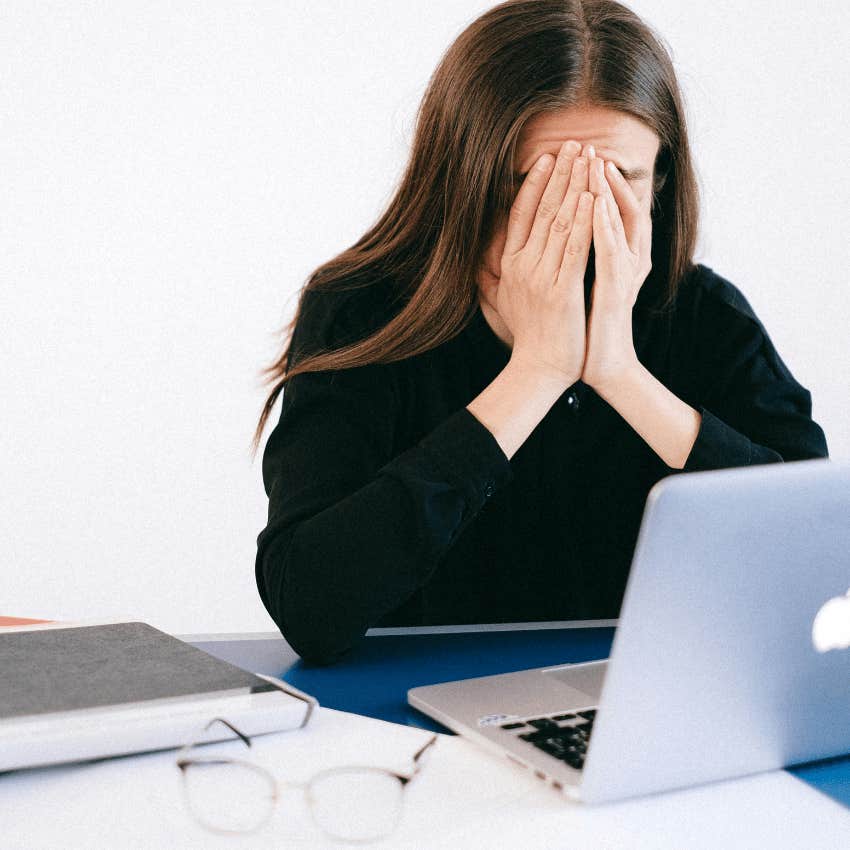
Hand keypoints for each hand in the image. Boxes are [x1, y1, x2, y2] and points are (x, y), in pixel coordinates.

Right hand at [487, 139, 593, 387]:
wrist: (539, 369)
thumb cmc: (528, 335)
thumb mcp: (503, 299)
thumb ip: (495, 273)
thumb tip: (482, 256)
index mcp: (510, 264)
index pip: (521, 214)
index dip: (535, 183)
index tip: (547, 156)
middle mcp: (521, 266)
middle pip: (543, 210)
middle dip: (561, 173)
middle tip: (575, 143)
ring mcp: (540, 277)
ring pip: (560, 222)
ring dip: (576, 185)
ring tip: (589, 157)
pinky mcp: (561, 290)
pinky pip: (575, 247)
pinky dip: (585, 220)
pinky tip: (594, 196)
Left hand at [580, 150, 652, 392]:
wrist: (600, 365)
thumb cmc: (584, 328)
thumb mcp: (573, 286)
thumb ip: (568, 261)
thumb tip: (543, 242)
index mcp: (611, 257)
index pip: (602, 211)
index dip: (589, 184)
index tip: (571, 159)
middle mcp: (624, 259)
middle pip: (614, 208)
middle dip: (599, 177)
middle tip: (586, 147)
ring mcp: (624, 272)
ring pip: (618, 222)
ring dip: (606, 191)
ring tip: (593, 162)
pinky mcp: (618, 288)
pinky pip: (611, 249)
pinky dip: (604, 224)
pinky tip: (595, 203)